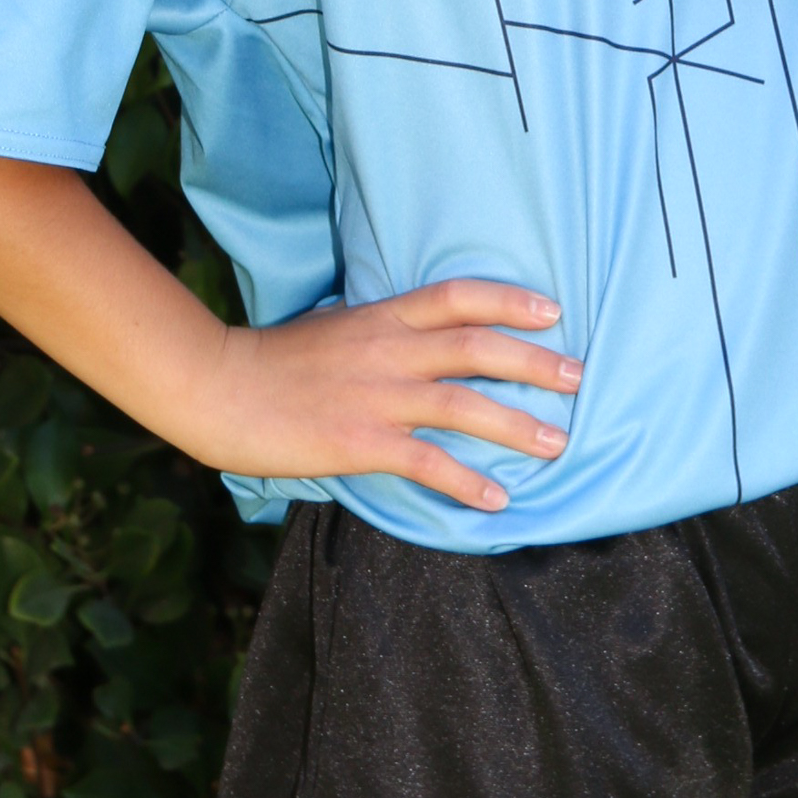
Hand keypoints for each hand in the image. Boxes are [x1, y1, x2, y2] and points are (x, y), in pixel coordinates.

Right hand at [191, 277, 581, 511]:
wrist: (219, 386)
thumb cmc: (275, 360)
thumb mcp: (337, 327)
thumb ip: (383, 332)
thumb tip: (423, 341)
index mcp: (382, 317)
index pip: (458, 297)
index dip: (510, 301)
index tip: (554, 310)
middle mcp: (388, 350)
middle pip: (477, 347)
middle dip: (534, 362)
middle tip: (578, 377)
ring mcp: (376, 396)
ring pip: (463, 404)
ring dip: (517, 425)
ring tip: (557, 443)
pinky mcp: (358, 442)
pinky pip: (426, 462)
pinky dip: (466, 482)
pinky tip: (497, 500)